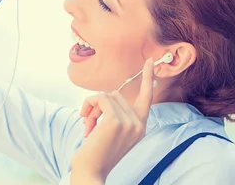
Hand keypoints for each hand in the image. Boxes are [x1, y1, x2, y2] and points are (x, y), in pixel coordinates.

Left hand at [70, 58, 154, 182]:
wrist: (91, 171)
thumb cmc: (97, 152)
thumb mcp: (112, 132)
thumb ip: (116, 114)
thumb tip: (108, 96)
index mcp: (140, 126)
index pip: (147, 98)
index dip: (147, 78)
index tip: (148, 62)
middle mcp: (139, 124)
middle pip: (117, 94)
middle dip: (99, 105)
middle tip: (90, 123)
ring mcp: (129, 122)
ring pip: (107, 96)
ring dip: (92, 108)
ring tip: (88, 127)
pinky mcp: (116, 120)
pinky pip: (100, 98)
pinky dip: (89, 106)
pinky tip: (86, 124)